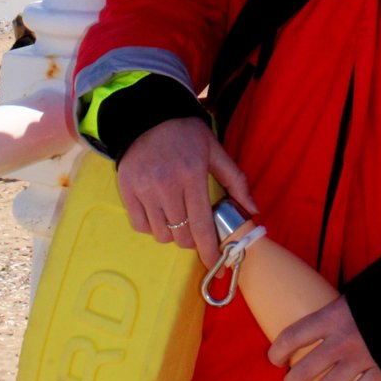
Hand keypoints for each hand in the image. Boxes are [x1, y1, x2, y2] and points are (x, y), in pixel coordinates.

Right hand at [116, 117, 257, 266]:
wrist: (149, 116)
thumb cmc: (187, 134)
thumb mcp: (215, 151)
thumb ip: (236, 181)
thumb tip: (254, 210)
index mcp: (192, 176)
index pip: (201, 225)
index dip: (208, 249)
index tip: (215, 263)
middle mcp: (167, 186)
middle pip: (181, 235)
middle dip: (192, 240)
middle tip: (196, 231)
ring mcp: (144, 189)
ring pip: (160, 234)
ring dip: (172, 234)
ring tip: (178, 219)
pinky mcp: (127, 190)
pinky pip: (140, 225)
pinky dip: (152, 226)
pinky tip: (160, 213)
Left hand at [268, 295, 380, 380]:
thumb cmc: (379, 292)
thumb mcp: (350, 296)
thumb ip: (333, 312)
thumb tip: (317, 324)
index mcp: (332, 316)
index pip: (293, 336)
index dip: (278, 350)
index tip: (275, 357)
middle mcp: (341, 340)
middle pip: (305, 370)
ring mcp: (360, 358)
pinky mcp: (378, 370)